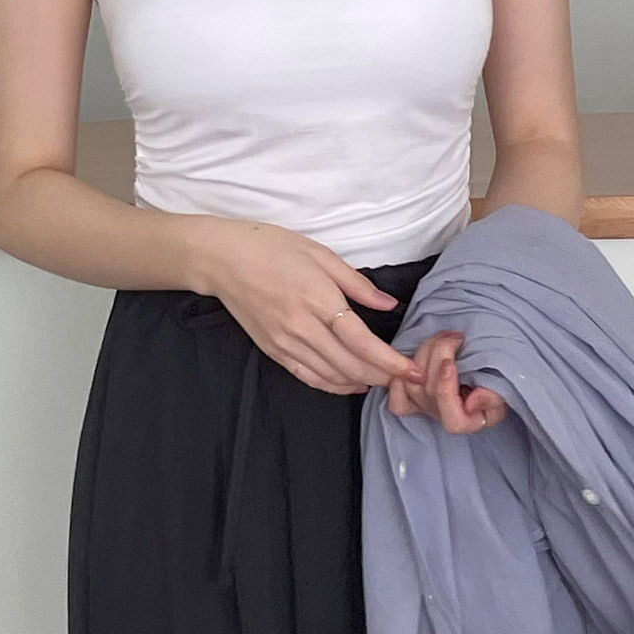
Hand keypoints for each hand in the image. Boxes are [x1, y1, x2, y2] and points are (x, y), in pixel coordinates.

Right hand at [199, 218, 427, 398]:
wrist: (222, 260)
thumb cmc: (271, 248)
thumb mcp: (320, 254)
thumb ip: (357, 283)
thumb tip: (388, 304)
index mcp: (318, 298)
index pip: (361, 341)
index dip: (389, 361)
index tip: (411, 371)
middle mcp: (302, 326)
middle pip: (350, 364)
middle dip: (382, 376)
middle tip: (404, 382)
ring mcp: (286, 342)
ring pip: (331, 376)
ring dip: (361, 383)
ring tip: (384, 383)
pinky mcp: (274, 351)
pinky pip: (308, 377)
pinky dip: (333, 385)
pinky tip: (351, 385)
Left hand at [388, 327, 507, 431]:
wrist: (483, 378)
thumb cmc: (495, 387)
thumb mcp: (504, 393)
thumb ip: (493, 398)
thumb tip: (473, 400)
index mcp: (465, 421)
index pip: (452, 420)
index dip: (446, 391)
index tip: (450, 364)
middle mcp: (441, 416)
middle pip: (429, 392)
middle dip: (439, 357)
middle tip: (455, 337)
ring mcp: (424, 407)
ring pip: (413, 384)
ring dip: (425, 353)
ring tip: (444, 337)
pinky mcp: (412, 396)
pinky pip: (397, 397)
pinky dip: (400, 377)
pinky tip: (416, 357)